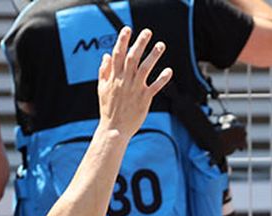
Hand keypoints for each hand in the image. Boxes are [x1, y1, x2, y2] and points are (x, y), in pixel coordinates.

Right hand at [95, 26, 172, 141]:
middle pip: (132, 58)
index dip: (122, 41)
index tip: (127, 29)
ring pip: (145, 69)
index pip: (117, 55)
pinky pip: (155, 87)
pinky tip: (169, 71)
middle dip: (140, 44)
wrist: (114, 130)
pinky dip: (162, 79)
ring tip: (161, 45)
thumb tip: (105, 56)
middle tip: (148, 32)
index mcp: (114, 77)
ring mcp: (134, 90)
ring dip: (153, 56)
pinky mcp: (144, 99)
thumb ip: (104, 71)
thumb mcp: (102, 89)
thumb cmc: (108, 109)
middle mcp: (124, 81)